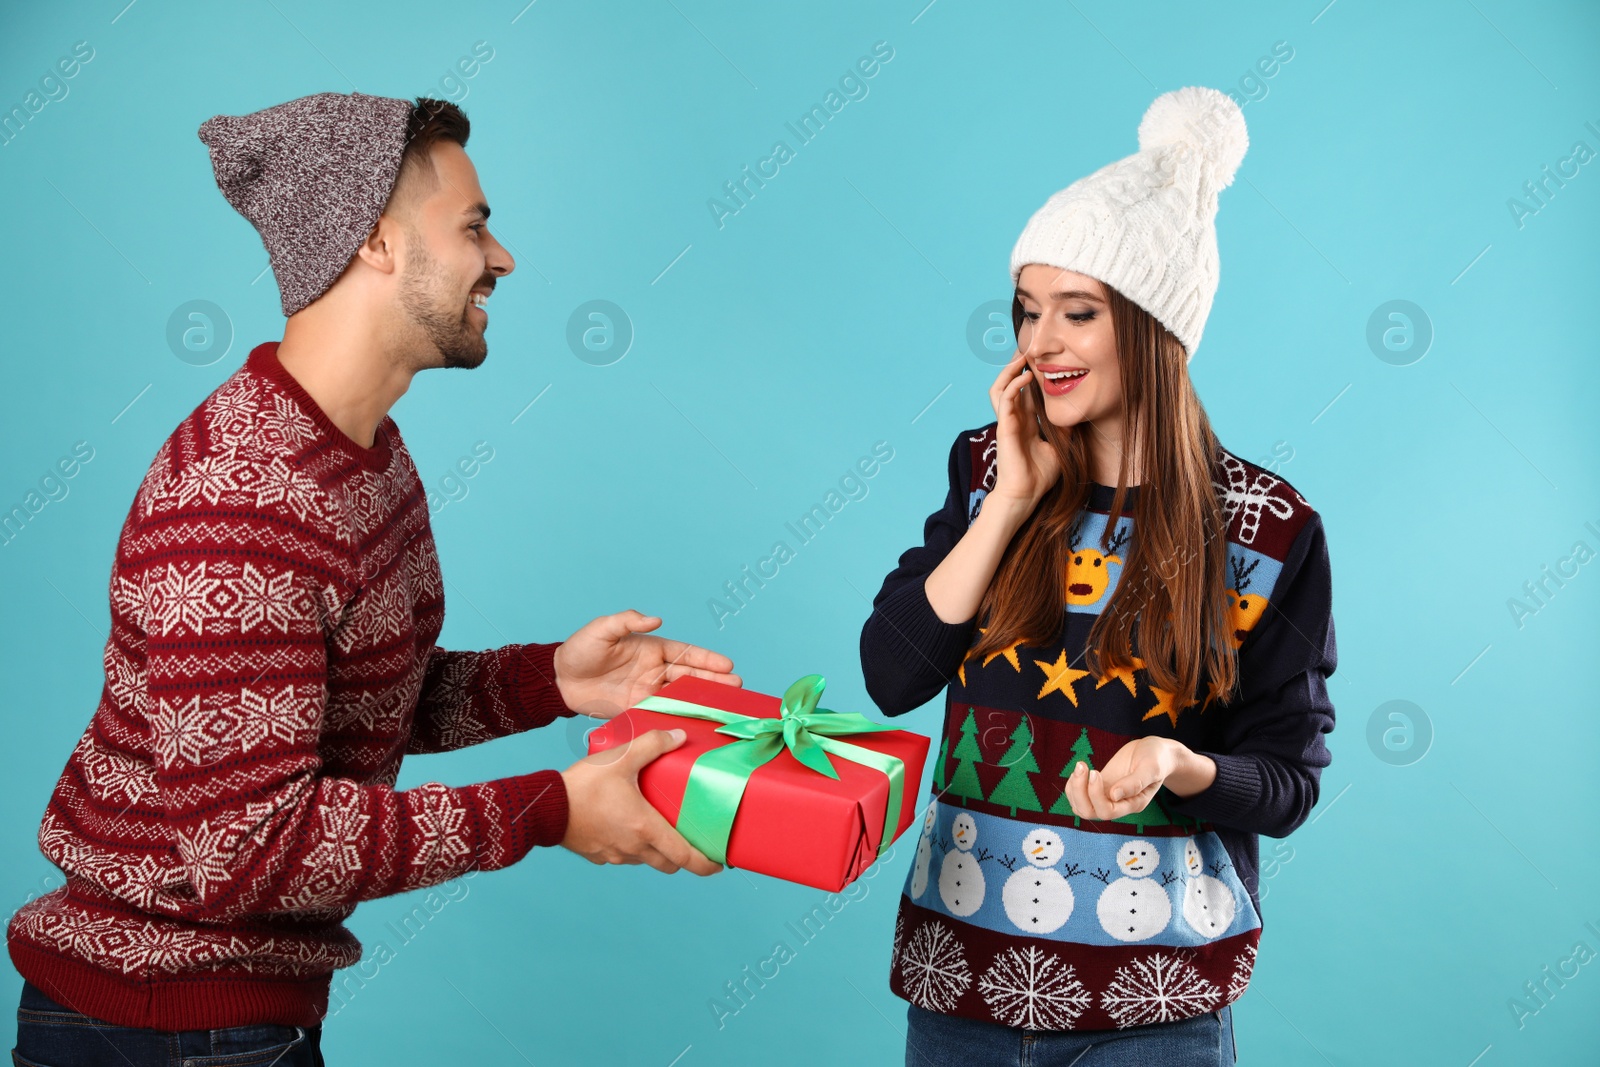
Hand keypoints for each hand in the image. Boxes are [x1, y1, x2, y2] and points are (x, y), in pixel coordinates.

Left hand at [553, 609, 740, 718]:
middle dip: (714, 681)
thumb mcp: (601, 630)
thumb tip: (655, 619)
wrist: (560, 681)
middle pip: (690, 676)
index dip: (707, 659)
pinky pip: (663, 713)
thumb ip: (627, 621)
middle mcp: (654, 670)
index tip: (728, 665)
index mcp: (651, 648)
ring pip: (682, 695)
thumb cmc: (580, 650)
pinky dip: (679, 717)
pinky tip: (696, 722)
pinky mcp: (637, 710)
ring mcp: (648, 691)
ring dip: (703, 699)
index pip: (686, 653)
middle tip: (737, 686)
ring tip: (727, 703)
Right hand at [560, 727, 722, 874]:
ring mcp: (615, 855)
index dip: (706, 864)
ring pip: (646, 860)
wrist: (545, 808)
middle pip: (669, 864)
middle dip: (683, 856)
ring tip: (657, 827)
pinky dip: (632, 846)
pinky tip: (626, 825)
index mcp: (646, 828)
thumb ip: (652, 744)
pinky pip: (623, 855)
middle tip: (690, 839)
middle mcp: (634, 848)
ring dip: (656, 850)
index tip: (719, 864)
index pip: (685, 857)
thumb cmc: (583, 785)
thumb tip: (679, 736)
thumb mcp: (620, 758)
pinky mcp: (599, 855)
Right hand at [988, 352, 1061, 508]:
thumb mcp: (1060, 446)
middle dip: (1016, 366)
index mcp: (1025, 423)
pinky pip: (1005, 400)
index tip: (1042, 361)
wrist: (1026, 495)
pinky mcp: (1004, 427)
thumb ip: (1064, 429)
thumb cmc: (1039, 476)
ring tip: (1021, 357)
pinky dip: (1013, 385)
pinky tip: (1025, 376)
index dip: (1030, 376)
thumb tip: (1077, 414)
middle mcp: (1014, 419)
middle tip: (1027, 350)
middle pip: (1010, 385)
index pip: (1025, 393)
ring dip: (1009, 371)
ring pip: (1000, 388)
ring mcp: (1007, 422)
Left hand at [1063, 737, 1184, 821]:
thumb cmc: (1157, 758)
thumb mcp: (1151, 768)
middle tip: (1082, 766)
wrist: (1157, 752)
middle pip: (1089, 812)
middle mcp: (1119, 804)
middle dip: (1079, 792)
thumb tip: (1114, 795)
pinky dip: (1073, 785)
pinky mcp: (1101, 786)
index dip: (1095, 794)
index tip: (1095, 772)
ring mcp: (1108, 796)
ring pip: (1081, 807)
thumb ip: (1135, 783)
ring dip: (1074, 788)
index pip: (1107, 811)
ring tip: (1081, 766)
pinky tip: (1080, 769)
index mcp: (1133, 803)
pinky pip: (1080, 796)